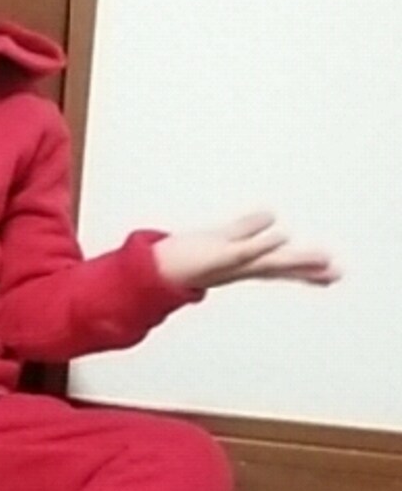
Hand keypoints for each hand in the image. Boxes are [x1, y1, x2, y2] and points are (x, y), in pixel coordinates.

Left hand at [153, 211, 340, 290]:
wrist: (152, 273)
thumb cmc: (185, 256)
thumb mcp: (222, 237)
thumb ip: (246, 228)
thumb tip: (270, 217)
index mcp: (243, 263)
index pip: (279, 265)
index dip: (305, 268)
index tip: (331, 271)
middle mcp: (240, 266)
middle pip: (278, 267)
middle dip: (308, 269)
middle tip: (337, 272)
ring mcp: (230, 263)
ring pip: (268, 262)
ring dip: (295, 260)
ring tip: (322, 259)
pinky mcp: (217, 255)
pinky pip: (244, 249)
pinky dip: (263, 242)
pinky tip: (281, 235)